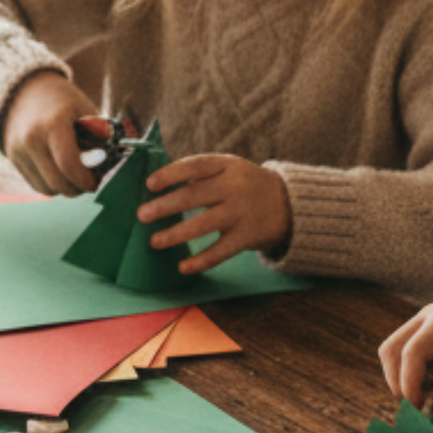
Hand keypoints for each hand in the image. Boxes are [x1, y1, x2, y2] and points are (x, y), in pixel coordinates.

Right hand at [2, 71, 99, 195]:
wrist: (25, 91)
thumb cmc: (63, 101)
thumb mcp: (85, 110)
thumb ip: (99, 137)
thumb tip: (109, 163)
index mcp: (53, 123)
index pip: (69, 164)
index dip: (86, 180)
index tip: (96, 182)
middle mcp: (31, 139)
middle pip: (57, 182)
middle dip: (78, 188)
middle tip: (90, 182)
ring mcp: (19, 150)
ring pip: (47, 189)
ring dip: (65, 188)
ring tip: (75, 174)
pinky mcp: (13, 159)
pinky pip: (37, 185)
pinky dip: (51, 185)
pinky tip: (60, 171)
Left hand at [138, 154, 290, 273]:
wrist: (290, 204)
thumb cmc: (246, 184)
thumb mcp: (229, 168)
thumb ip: (200, 174)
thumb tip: (158, 189)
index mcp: (227, 165)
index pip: (195, 166)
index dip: (171, 174)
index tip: (150, 184)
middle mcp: (234, 187)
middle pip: (194, 196)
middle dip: (165, 206)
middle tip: (142, 215)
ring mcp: (241, 212)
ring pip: (204, 224)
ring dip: (176, 234)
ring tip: (154, 242)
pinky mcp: (247, 237)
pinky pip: (220, 251)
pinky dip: (200, 260)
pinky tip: (182, 266)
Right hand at [377, 299, 432, 406]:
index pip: (413, 351)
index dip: (409, 382)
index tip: (416, 408)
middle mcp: (426, 317)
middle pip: (391, 349)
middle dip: (397, 381)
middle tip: (415, 408)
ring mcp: (422, 322)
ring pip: (392, 351)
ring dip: (401, 377)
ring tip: (426, 397)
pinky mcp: (423, 332)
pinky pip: (403, 353)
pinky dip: (410, 373)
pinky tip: (431, 386)